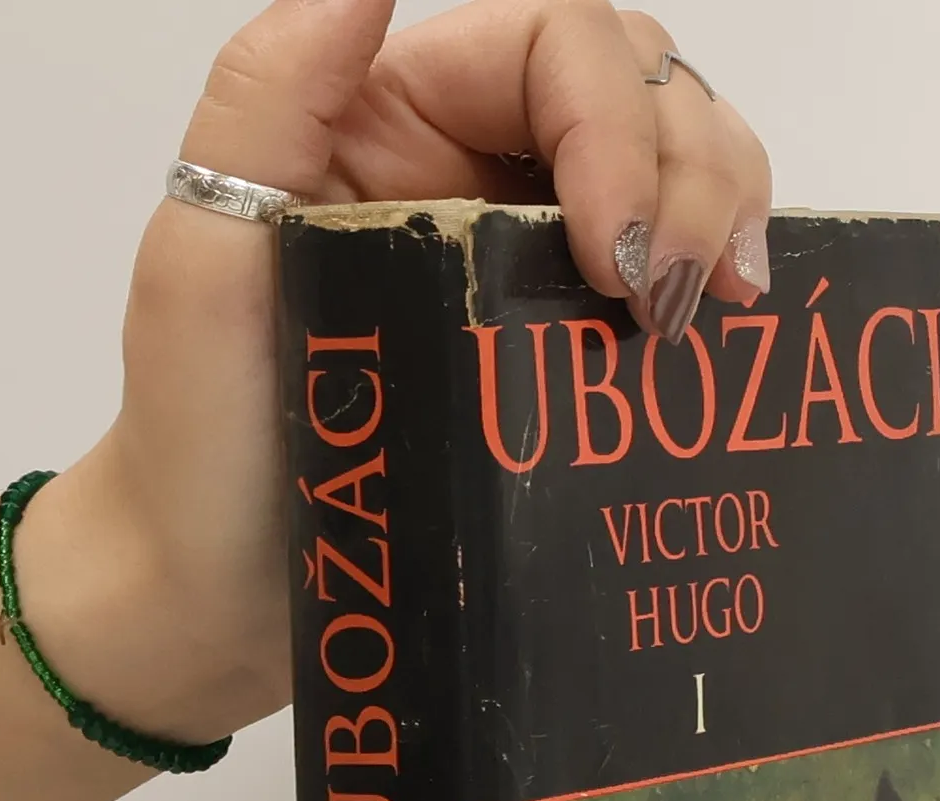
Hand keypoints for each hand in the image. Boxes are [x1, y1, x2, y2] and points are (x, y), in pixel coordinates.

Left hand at [31, 0, 773, 745]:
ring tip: (722, 311)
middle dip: (692, 170)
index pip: (555, 45)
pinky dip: (724, 294)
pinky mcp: (572, 362)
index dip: (615, 123)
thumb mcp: (202, 256)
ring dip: (724, 220)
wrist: (227, 605)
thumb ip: (271, 94)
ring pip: (682, 175)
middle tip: (684, 299)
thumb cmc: (202, 445)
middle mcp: (478, 174)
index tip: (614, 257)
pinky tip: (737, 336)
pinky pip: (675, 289)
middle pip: (641, 91)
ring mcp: (533, 270)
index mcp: (395, 120)